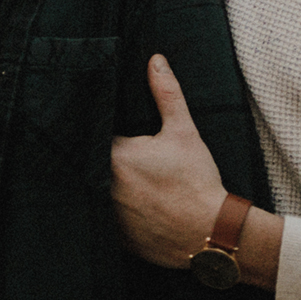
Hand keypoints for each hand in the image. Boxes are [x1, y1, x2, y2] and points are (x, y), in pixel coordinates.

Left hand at [111, 55, 228, 269]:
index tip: (106, 131)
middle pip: (88, 166)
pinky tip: (128, 208)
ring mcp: (107, 216)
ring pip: (93, 195)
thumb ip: (167, 94)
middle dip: (97, 159)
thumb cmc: (197, 181)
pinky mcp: (115, 238)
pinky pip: (103, 221)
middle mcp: (103, 187)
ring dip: (100, 187)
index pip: (92, 136)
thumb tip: (156, 61)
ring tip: (123, 182)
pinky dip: (111, 213)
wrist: (211, 233)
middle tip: (115, 157)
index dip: (97, 131)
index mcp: (116, 157)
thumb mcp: (184, 132)